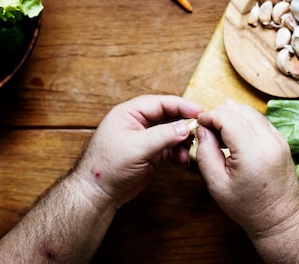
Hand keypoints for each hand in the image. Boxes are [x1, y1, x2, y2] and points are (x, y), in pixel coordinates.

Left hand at [74, 94, 203, 208]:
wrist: (97, 194)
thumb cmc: (106, 167)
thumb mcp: (137, 147)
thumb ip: (163, 136)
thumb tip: (186, 127)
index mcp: (129, 113)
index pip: (160, 103)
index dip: (181, 105)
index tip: (199, 111)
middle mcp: (137, 123)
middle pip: (168, 116)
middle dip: (184, 124)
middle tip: (201, 130)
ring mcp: (144, 139)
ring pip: (171, 133)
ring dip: (183, 141)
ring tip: (190, 150)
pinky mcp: (150, 154)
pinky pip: (169, 148)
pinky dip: (178, 153)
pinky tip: (182, 161)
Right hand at [194, 103, 298, 237]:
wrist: (280, 218)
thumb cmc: (248, 207)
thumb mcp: (217, 184)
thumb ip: (206, 153)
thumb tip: (202, 130)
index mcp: (253, 153)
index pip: (228, 118)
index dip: (210, 116)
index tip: (199, 123)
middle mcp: (270, 141)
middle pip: (241, 110)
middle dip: (220, 112)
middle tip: (206, 126)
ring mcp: (279, 139)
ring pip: (251, 112)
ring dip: (232, 115)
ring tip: (218, 131)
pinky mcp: (282, 140)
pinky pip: (260, 120)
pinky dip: (244, 121)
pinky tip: (234, 136)